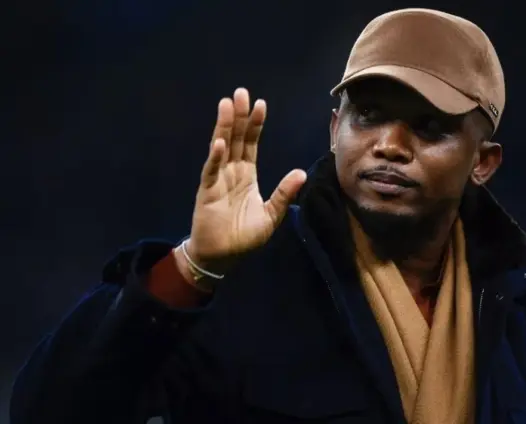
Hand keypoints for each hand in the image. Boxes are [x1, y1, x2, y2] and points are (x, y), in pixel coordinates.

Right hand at [186, 88, 306, 271]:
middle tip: (241, 93)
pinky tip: (220, 142)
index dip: (255, 125)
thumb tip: (301, 173)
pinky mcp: (207, 192)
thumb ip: (284, 194)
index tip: (261, 104)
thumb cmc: (244, 237)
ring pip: (222, 148)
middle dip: (239, 117)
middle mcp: (232, 172)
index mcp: (247, 175)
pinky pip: (211, 171)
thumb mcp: (271, 215)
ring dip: (224, 127)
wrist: (222, 256)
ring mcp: (218, 179)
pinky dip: (215, 157)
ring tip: (227, 105)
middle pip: (236, 139)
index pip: (251, 144)